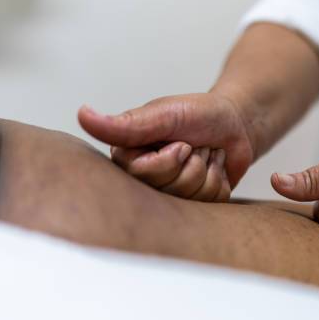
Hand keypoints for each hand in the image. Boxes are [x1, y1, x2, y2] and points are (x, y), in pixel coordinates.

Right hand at [78, 93, 255, 200]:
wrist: (235, 122)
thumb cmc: (198, 113)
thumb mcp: (163, 114)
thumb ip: (125, 124)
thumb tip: (83, 115)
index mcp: (130, 159)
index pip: (145, 175)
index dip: (172, 158)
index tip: (181, 140)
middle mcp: (147, 182)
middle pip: (171, 190)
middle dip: (193, 162)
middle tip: (193, 145)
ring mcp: (173, 196)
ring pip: (193, 198)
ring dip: (209, 169)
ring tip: (205, 153)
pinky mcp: (198, 205)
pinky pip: (212, 203)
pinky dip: (220, 180)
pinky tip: (216, 167)